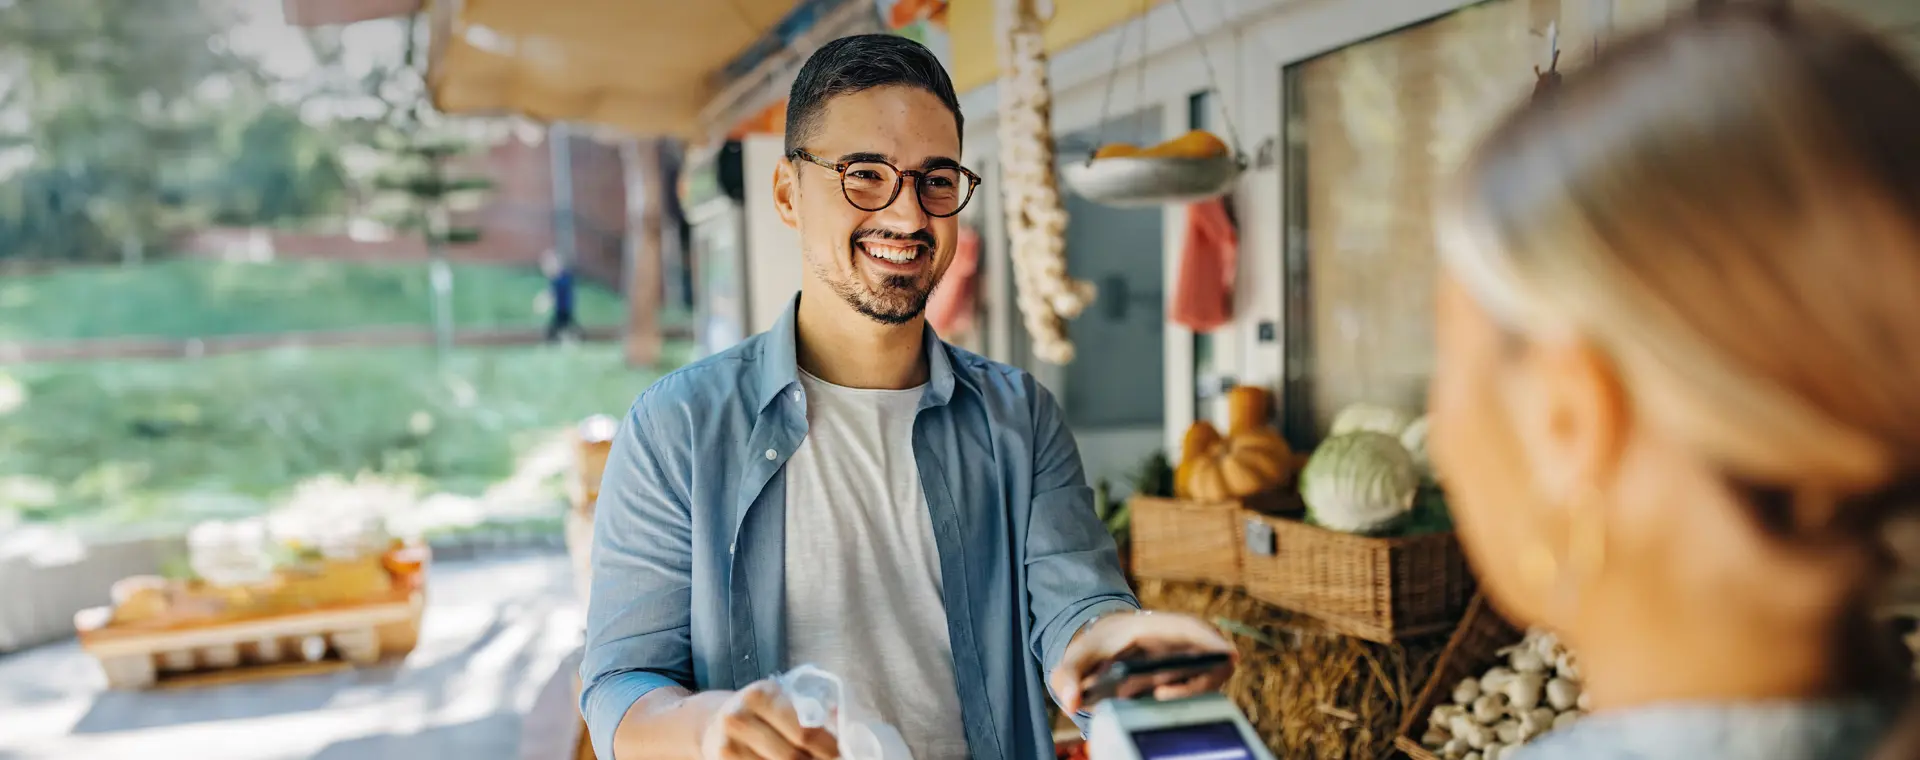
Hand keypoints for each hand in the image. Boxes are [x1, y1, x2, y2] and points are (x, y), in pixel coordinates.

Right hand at [698, 679, 839, 759]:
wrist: (714, 724)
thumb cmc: (758, 712)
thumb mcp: (780, 701)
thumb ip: (809, 710)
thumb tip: (843, 721)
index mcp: (760, 695)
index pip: (804, 731)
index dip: (829, 749)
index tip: (844, 755)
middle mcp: (739, 718)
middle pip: (792, 756)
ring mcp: (728, 745)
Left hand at [1049, 610, 1236, 713]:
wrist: (1099, 650)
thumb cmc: (1094, 648)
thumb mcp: (1076, 658)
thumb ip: (1067, 677)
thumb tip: (1071, 703)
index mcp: (1158, 627)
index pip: (1192, 628)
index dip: (1214, 640)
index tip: (1228, 655)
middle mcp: (1179, 643)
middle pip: (1209, 656)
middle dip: (1199, 679)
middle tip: (1162, 694)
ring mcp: (1185, 662)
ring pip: (1206, 677)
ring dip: (1190, 692)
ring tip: (1156, 698)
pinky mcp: (1185, 680)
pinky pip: (1196, 690)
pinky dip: (1184, 699)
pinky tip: (1159, 704)